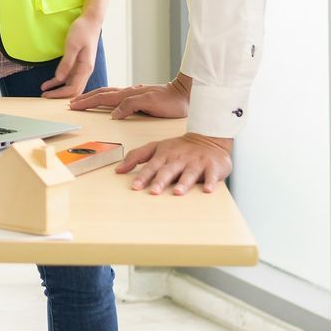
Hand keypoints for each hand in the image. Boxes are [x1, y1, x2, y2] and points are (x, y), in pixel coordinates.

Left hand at [37, 16, 101, 100]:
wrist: (90, 21)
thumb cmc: (82, 31)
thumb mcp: (72, 45)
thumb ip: (66, 63)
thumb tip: (60, 79)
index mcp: (86, 68)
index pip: (73, 88)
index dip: (60, 94)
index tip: (47, 95)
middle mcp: (85, 71)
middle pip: (73, 90)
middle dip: (59, 95)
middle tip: (44, 97)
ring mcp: (82, 68)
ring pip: (70, 85)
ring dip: (58, 90)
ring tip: (44, 92)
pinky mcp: (78, 64)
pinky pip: (68, 77)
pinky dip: (58, 81)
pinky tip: (49, 83)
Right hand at [68, 71, 191, 118]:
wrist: (187, 95)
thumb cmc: (172, 101)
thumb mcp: (151, 102)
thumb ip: (130, 106)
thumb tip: (113, 114)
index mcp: (129, 94)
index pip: (102, 97)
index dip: (87, 101)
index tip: (73, 104)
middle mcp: (129, 92)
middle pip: (102, 93)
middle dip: (86, 98)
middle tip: (72, 102)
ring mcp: (134, 94)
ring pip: (109, 94)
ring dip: (94, 96)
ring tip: (83, 100)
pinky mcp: (139, 97)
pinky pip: (117, 97)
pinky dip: (106, 98)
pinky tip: (107, 101)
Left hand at [117, 133, 232, 194]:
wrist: (208, 138)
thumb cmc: (179, 148)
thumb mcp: (156, 148)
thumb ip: (137, 157)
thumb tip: (118, 169)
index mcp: (165, 154)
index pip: (152, 166)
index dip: (143, 176)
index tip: (135, 186)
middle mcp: (179, 159)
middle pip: (169, 170)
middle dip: (161, 180)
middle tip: (154, 192)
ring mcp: (196, 162)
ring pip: (189, 173)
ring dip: (184, 182)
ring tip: (178, 192)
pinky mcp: (212, 166)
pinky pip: (212, 175)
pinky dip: (211, 182)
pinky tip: (208, 190)